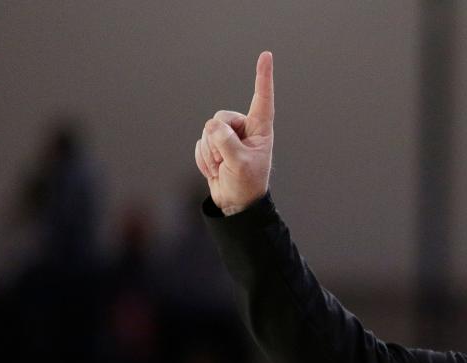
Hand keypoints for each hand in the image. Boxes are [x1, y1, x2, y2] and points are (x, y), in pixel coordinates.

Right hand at [194, 51, 273, 214]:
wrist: (235, 204)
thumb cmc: (246, 185)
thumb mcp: (238, 164)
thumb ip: (225, 142)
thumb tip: (212, 127)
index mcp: (260, 130)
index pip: (262, 99)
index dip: (263, 77)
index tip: (266, 55)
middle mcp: (244, 129)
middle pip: (220, 118)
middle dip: (217, 140)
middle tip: (225, 161)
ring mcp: (228, 137)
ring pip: (207, 131)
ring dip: (210, 153)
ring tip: (222, 168)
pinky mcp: (214, 146)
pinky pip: (200, 144)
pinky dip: (204, 160)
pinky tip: (215, 171)